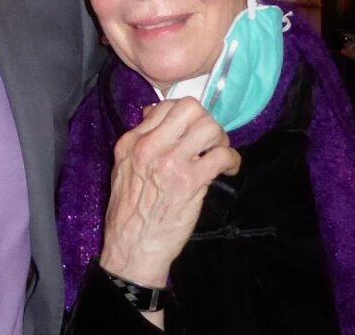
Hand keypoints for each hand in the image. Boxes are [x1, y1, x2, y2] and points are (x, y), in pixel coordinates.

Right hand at [99, 98, 240, 287]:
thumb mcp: (122, 169)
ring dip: (220, 140)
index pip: (165, 107)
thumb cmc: (127, 213)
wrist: (131, 248)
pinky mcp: (190, 181)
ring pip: (209, 127)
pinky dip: (232, 160)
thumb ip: (140, 142)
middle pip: (190, 108)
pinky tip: (228, 170)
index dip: (185, 117)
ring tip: (217, 155)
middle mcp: (149, 146)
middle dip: (206, 121)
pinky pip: (222, 155)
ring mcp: (171, 162)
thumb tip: (156, 116)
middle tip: (208, 142)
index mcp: (131, 141)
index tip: (191, 132)